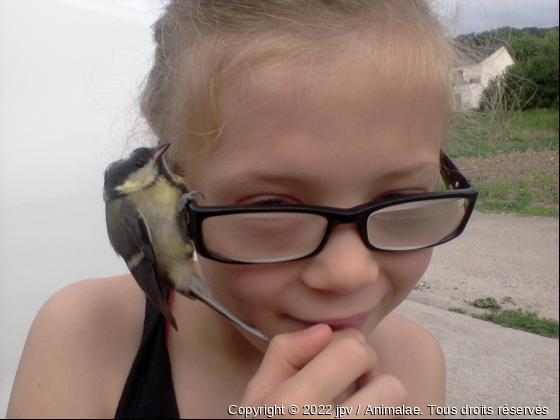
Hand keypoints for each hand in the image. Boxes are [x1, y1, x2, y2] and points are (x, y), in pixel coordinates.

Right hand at [240, 324, 406, 417]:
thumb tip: (323, 331)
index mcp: (291, 407)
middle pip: (390, 386)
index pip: (354, 348)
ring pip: (399, 416)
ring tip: (356, 416)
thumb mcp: (255, 402)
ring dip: (382, 412)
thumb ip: (283, 356)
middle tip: (353, 395)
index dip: (349, 351)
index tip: (338, 366)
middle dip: (373, 385)